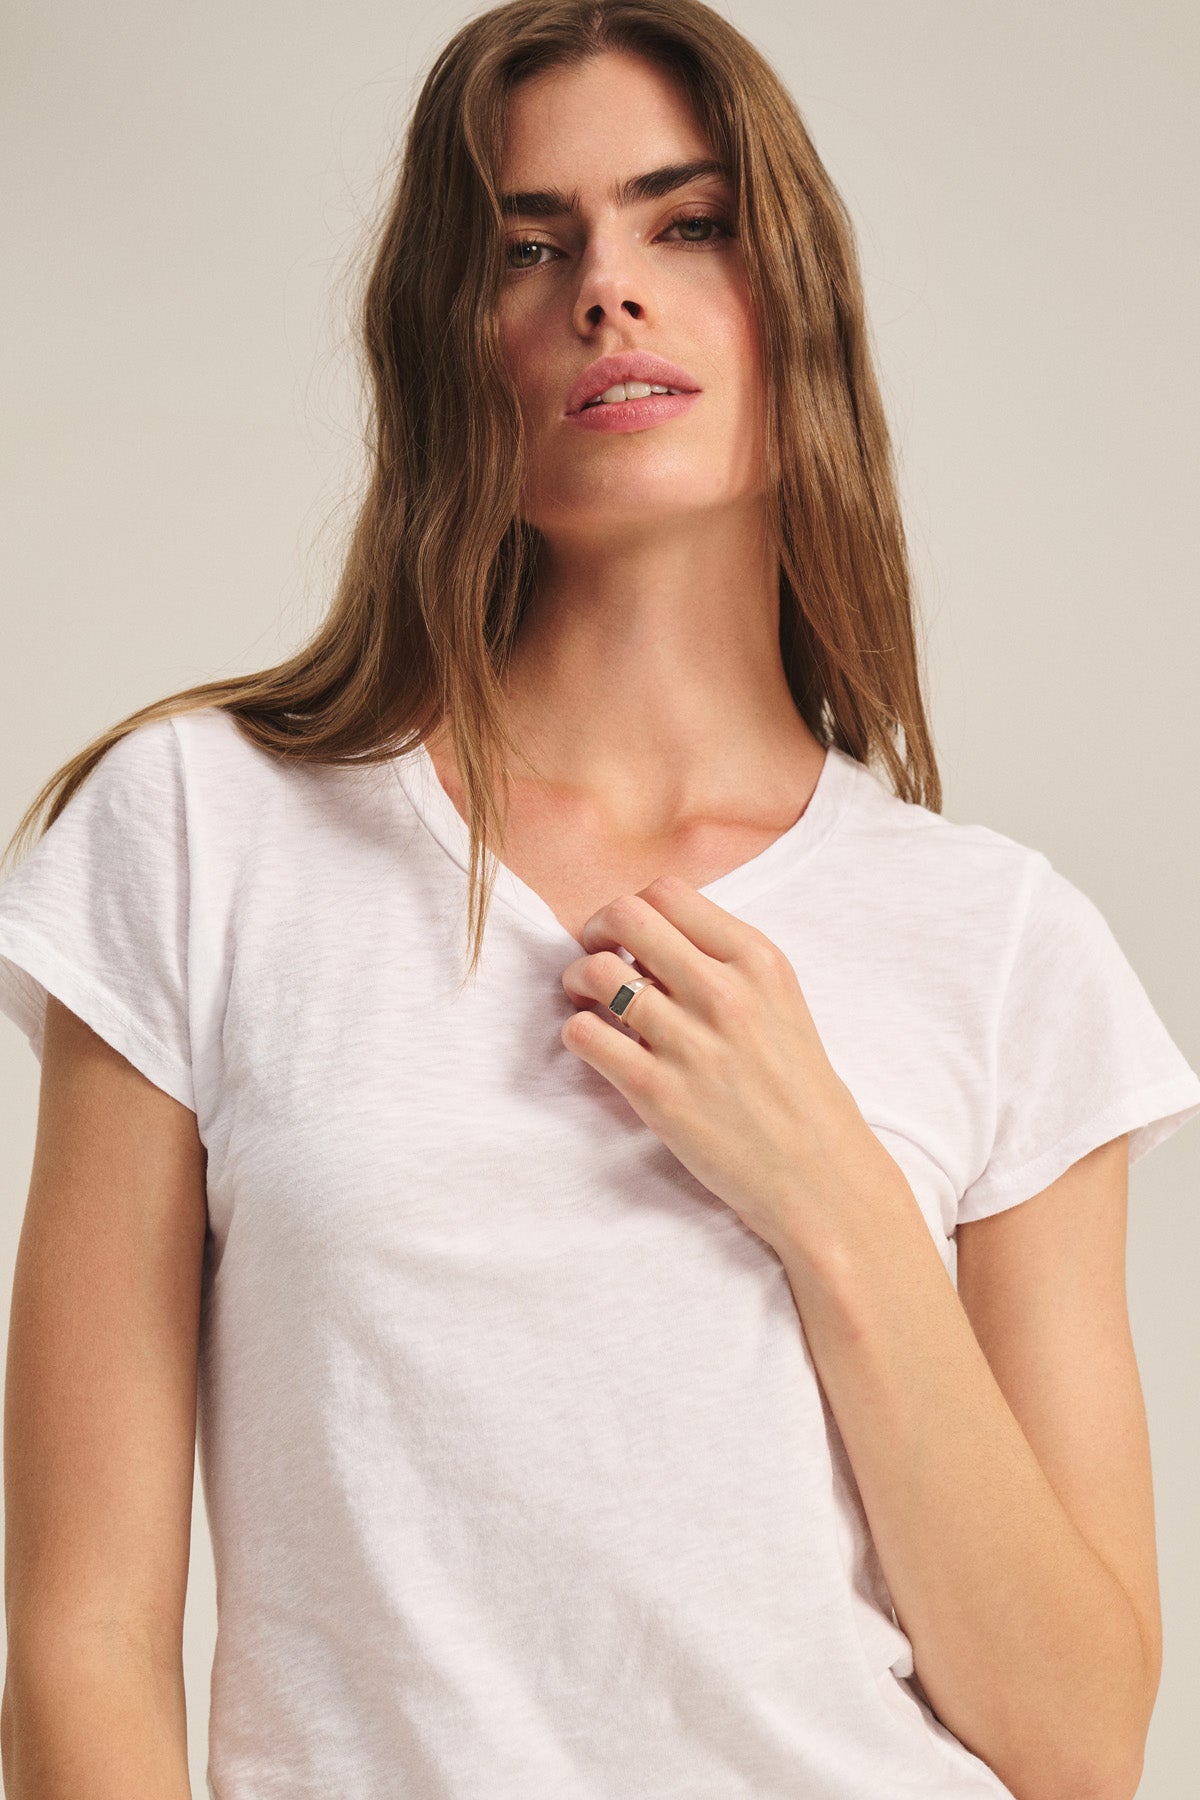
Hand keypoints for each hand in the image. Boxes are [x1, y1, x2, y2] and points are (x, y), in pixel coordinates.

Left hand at [559, 873, 886, 1256]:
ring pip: (595, 972)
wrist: (820, 1175)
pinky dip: (577, 1032)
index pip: (669, 892)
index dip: (635, 907)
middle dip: (596, 930)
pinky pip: (584, 1034)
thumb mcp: (780, 1003)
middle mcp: (724, 992)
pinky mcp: (658, 1093)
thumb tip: (652, 938)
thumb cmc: (798, 1089)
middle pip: (626, 916)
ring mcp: (690, 1042)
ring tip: (588, 1002)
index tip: (629, 936)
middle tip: (596, 955)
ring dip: (577, 981)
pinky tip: (597, 1045)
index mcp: (758, 961)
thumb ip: (725, 963)